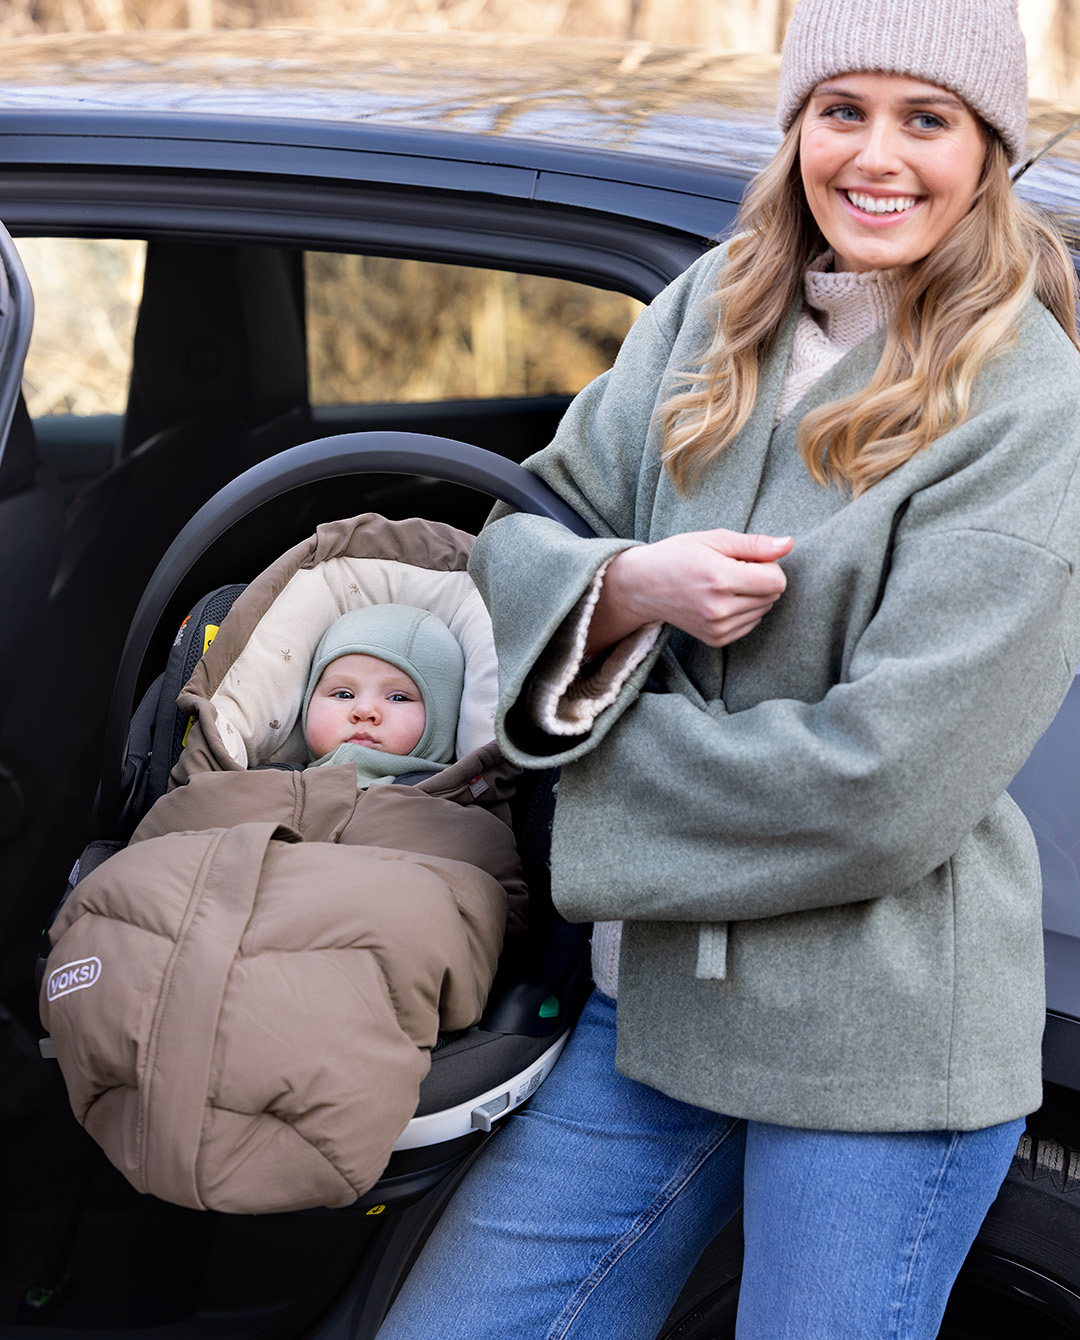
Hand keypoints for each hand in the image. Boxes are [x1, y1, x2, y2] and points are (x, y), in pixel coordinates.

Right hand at [586, 529, 792, 653]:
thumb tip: (789, 544)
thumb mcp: (714, 539)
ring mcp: (717, 628)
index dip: (769, 566)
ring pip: (764, 610)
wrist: (643, 586)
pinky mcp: (716, 639)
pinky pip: (751, 623)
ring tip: (723, 585)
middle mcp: (719, 608)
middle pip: (773, 595)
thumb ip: (755, 544)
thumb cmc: (678, 555)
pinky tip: (721, 600)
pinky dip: (744, 610)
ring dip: (753, 595)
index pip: (776, 580)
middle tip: (731, 569)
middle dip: (761, 579)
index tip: (747, 559)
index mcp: (719, 578)